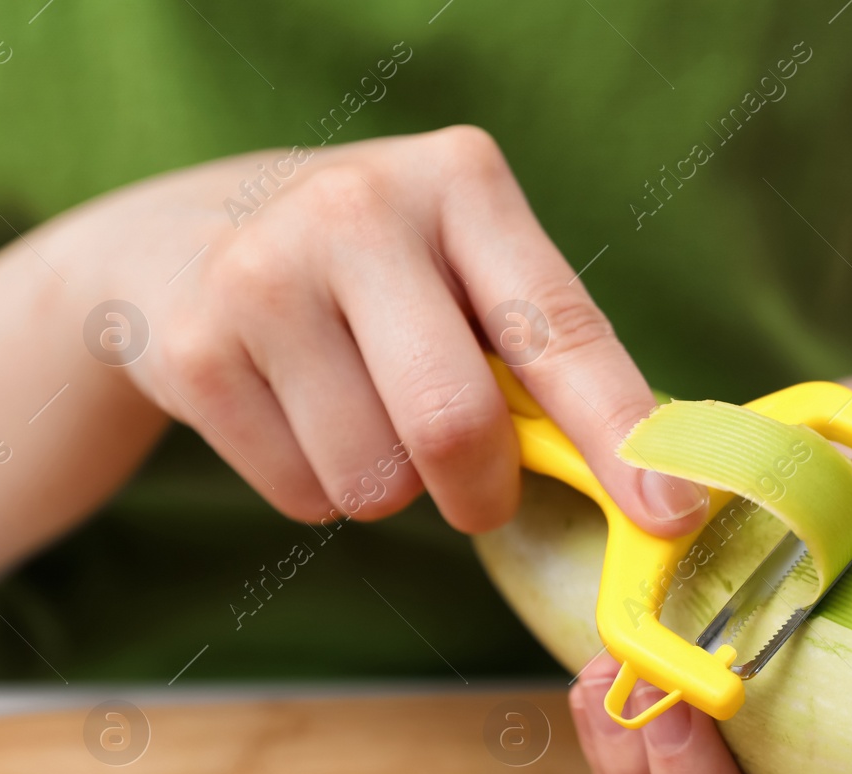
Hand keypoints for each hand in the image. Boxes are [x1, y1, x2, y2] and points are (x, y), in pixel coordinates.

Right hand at [69, 125, 705, 533]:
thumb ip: (547, 354)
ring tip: (361, 416)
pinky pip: (302, 495)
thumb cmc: (375, 272)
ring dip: (391, 489)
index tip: (672, 514)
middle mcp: (360, 209)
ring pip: (375, 480)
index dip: (620, 436)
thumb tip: (655, 486)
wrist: (179, 240)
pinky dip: (320, 490)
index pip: (560, 331)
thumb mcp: (463, 269)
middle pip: (454, 424)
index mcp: (462, 182)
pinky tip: (295, 415)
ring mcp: (263, 274)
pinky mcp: (192, 350)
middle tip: (477, 492)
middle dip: (482, 491)